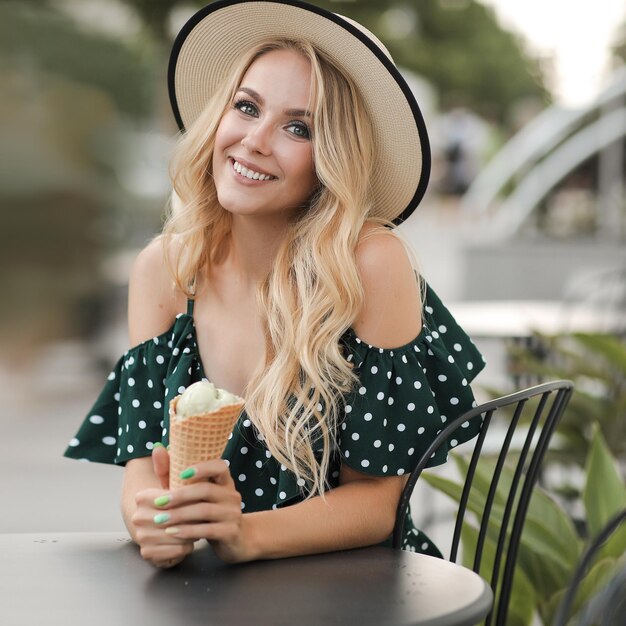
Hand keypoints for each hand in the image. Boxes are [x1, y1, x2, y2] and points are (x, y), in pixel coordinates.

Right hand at [129, 446, 193, 568]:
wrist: (164, 530)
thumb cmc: (172, 503)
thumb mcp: (172, 483)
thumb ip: (166, 465)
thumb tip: (160, 446)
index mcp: (142, 497)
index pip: (172, 498)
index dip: (190, 500)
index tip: (201, 498)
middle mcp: (138, 517)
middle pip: (176, 518)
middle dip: (193, 517)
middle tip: (204, 514)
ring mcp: (141, 537)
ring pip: (178, 535)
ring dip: (192, 532)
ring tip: (198, 526)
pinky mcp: (147, 553)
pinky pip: (176, 551)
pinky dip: (186, 546)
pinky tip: (189, 540)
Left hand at [148, 460, 250, 563]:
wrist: (234, 540)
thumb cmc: (207, 514)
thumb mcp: (193, 495)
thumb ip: (173, 474)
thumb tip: (158, 448)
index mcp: (224, 482)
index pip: (220, 467)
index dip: (202, 468)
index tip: (181, 473)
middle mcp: (231, 495)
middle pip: (206, 490)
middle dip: (180, 495)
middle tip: (158, 502)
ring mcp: (233, 513)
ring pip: (205, 511)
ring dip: (180, 515)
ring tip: (160, 519)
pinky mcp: (231, 532)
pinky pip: (207, 530)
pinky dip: (187, 531)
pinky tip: (172, 533)